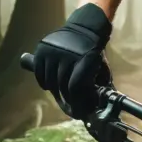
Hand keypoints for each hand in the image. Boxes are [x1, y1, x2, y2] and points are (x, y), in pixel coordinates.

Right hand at [33, 3, 112, 118]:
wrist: (84, 28)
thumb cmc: (94, 52)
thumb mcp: (102, 67)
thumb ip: (100, 86)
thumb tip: (99, 107)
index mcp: (85, 59)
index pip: (75, 87)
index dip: (76, 102)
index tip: (78, 112)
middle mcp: (68, 54)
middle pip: (62, 86)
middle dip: (67, 101)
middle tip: (71, 108)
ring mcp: (53, 51)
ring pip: (50, 82)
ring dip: (55, 93)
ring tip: (61, 96)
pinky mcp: (42, 50)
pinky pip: (40, 75)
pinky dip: (44, 84)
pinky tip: (50, 86)